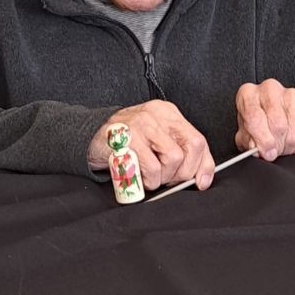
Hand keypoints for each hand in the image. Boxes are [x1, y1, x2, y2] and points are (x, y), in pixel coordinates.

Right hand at [87, 100, 215, 189]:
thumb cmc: (128, 143)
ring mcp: (141, 123)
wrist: (91, 138)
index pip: (198, 139)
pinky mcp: (128, 138)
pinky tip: (137, 175)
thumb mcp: (158, 143)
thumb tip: (203, 179)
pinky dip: (147, 180)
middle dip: (181, 173)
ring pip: (173, 158)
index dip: (203, 165)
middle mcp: (157, 114)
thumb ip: (182, 156)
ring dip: (162, 177)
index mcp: (168, 113)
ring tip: (148, 175)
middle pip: (191, 148)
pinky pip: (151, 168)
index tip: (200, 181)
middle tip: (165, 178)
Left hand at [234, 79, 294, 160]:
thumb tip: (259, 150)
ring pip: (294, 132)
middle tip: (274, 153)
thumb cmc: (257, 124)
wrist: (276, 115)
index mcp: (248, 94)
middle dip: (276, 146)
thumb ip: (250, 142)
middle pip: (277, 125)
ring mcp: (292, 95)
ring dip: (289, 147)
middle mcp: (270, 89)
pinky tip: (294, 143)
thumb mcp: (245, 134)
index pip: (254, 116)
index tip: (267, 153)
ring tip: (282, 147)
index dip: (262, 139)